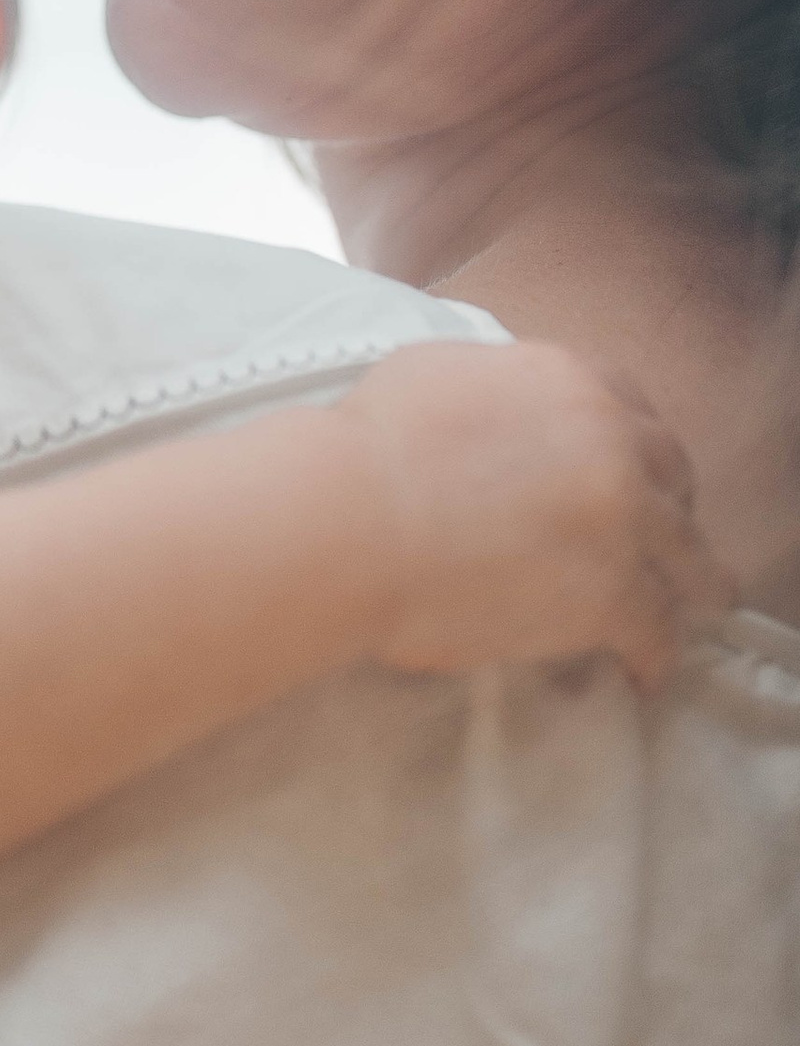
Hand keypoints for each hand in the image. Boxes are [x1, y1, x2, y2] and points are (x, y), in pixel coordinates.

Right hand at [335, 339, 725, 690]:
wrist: (353, 516)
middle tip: (653, 541)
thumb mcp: (438, 372)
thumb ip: (495, 388)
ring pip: (692, 559)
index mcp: (571, 380)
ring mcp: (625, 519)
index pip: (632, 408)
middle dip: (669, 508)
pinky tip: (642, 672)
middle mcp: (614, 438)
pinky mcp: (616, 594)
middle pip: (674, 477)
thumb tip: (496, 408)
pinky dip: (655, 654)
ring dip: (690, 584)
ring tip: (685, 610)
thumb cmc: (368, 445)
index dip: (632, 447)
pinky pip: (659, 631)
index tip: (627, 473)